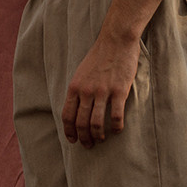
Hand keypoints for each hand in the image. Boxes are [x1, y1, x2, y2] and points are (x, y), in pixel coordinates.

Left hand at [63, 31, 141, 146]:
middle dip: (84, 137)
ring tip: (101, 140)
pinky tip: (118, 130)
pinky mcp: (119, 90)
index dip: (69, 131)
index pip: (67, 115)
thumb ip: (78, 90)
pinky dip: (116, 127)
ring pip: (97, 122)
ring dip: (98, 136)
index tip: (72, 140)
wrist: (115, 41)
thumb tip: (76, 108)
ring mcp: (102, 91)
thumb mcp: (80, 73)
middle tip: (88, 145)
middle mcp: (86, 91)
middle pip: (81, 122)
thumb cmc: (98, 57)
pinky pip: (116, 115)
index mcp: (74, 87)